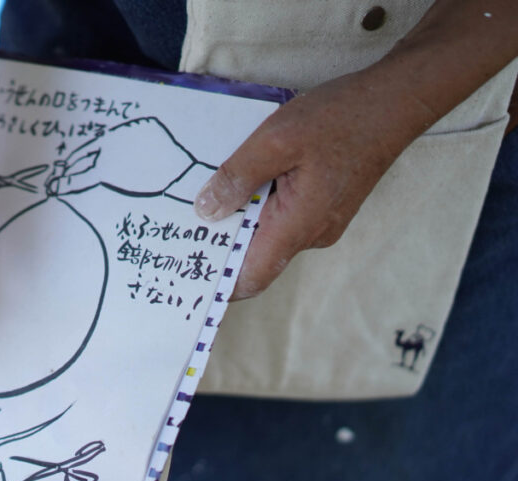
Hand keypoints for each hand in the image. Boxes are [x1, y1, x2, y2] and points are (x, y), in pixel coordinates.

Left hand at [194, 69, 426, 299]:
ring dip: (240, 220)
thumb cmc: (341, 117)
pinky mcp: (323, 207)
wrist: (396, 101)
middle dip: (221, 245)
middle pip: (255, 257)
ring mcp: (320, 222)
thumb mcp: (277, 139)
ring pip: (268, 235)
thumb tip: (206, 211)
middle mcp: (312, 234)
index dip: (218, 282)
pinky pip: (282, 218)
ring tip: (205, 199)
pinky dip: (258, 206)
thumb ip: (238, 177)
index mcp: (299, 226)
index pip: (251, 277)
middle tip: (180, 228)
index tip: (187, 273)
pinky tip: (240, 182)